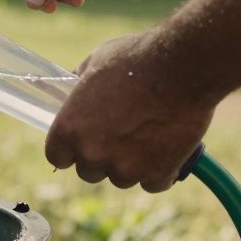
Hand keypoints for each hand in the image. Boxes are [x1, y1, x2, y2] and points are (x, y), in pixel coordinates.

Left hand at [45, 31, 213, 191]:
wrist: (183, 67)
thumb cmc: (137, 59)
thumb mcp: (96, 62)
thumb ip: (81, 84)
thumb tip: (75, 88)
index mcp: (69, 129)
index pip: (56, 156)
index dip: (69, 148)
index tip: (82, 140)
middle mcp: (93, 154)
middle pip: (88, 171)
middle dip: (101, 156)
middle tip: (119, 133)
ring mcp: (125, 168)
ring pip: (121, 178)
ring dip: (130, 163)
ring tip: (147, 133)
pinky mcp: (157, 174)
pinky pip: (152, 182)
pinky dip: (158, 169)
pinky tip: (165, 144)